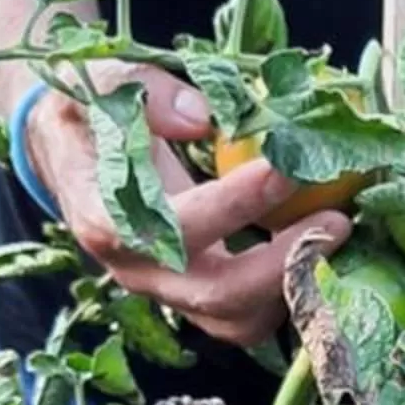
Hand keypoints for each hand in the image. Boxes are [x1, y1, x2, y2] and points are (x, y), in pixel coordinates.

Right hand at [24, 67, 350, 346]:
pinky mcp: (196, 293)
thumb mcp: (98, 85)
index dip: (234, 203)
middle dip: (284, 262)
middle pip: (218, 293)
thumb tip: (203, 115)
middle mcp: (139, 269)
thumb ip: (144, 93)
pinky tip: (320, 247)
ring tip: (334, 236)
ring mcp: (169, 289)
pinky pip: (248, 314)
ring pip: (238, 320)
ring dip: (294, 288)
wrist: (67, 155)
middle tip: (337, 220)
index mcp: (108, 220)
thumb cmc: (86, 116)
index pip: (178, 226)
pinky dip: (288, 291)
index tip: (284, 167)